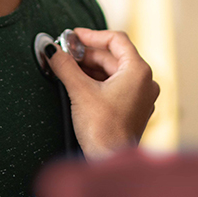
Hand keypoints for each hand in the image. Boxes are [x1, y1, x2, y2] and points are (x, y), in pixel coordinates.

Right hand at [46, 28, 159, 159]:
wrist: (109, 161)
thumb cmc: (103, 129)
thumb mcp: (80, 91)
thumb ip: (65, 65)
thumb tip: (52, 49)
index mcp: (138, 71)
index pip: (116, 40)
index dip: (92, 35)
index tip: (73, 36)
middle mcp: (145, 81)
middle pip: (114, 56)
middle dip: (87, 54)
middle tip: (65, 53)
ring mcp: (141, 96)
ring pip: (114, 72)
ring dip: (90, 68)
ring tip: (68, 68)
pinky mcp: (133, 109)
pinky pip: (116, 86)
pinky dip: (98, 81)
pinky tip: (79, 83)